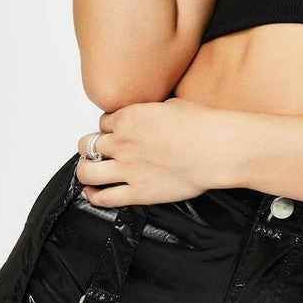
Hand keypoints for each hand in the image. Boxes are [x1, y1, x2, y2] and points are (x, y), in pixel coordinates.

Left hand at [76, 98, 238, 206]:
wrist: (217, 148)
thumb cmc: (202, 125)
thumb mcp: (174, 104)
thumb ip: (154, 112)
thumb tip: (155, 115)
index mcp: (129, 118)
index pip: (104, 122)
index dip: (109, 127)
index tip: (114, 131)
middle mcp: (122, 143)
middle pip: (87, 144)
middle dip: (90, 146)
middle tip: (97, 151)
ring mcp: (127, 169)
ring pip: (86, 171)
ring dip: (85, 170)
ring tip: (90, 171)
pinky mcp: (137, 192)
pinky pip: (104, 198)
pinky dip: (94, 195)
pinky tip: (93, 192)